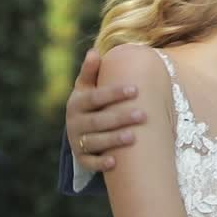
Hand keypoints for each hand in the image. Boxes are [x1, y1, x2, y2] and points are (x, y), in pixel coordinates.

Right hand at [66, 49, 145, 171]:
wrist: (78, 129)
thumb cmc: (90, 102)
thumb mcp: (87, 86)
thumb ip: (91, 71)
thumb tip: (93, 51)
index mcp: (77, 102)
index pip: (95, 97)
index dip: (114, 93)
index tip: (135, 89)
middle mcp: (74, 122)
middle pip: (97, 121)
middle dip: (119, 118)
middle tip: (142, 114)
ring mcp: (77, 141)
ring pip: (94, 142)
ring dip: (113, 140)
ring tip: (133, 137)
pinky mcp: (81, 159)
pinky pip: (89, 163)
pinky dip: (100, 164)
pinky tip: (115, 163)